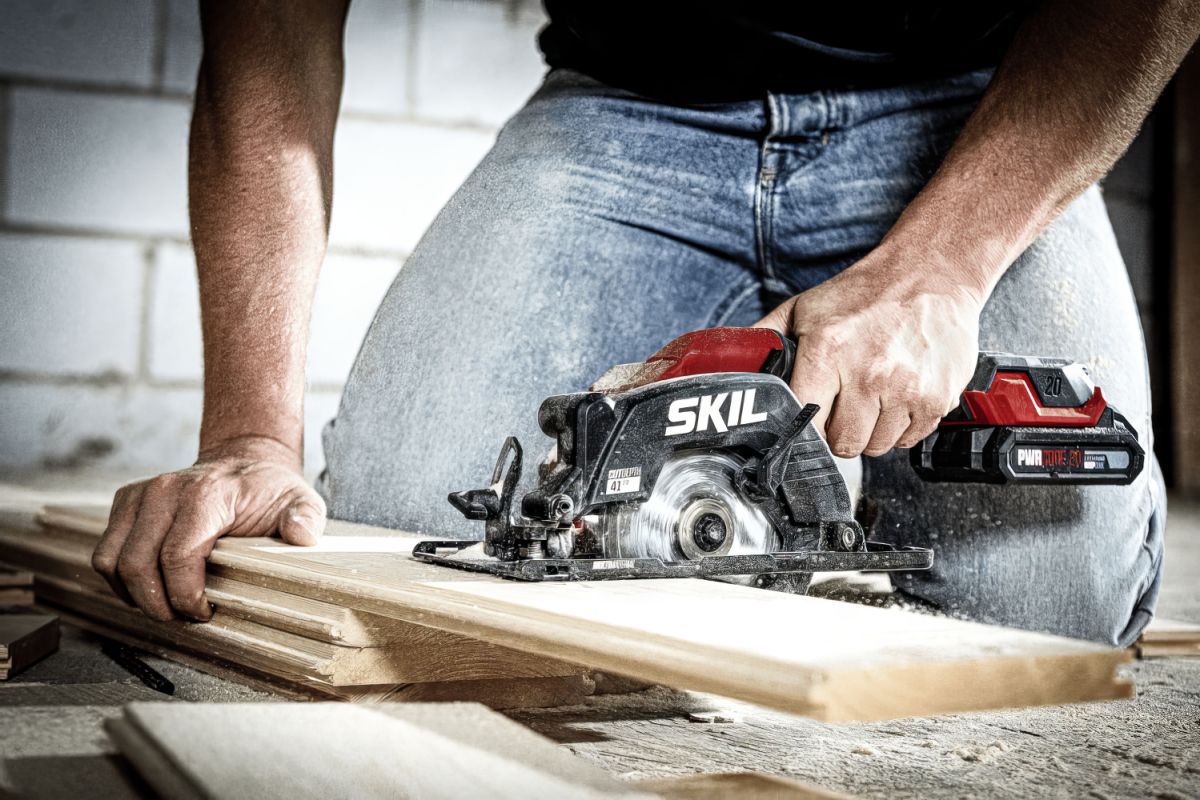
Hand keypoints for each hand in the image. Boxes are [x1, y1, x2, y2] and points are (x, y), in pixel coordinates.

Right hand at [92, 436, 325, 621]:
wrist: (243, 462)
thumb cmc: (267, 490)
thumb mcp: (300, 501)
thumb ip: (304, 518)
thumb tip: (301, 535)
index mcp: (206, 493)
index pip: (178, 554)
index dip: (185, 595)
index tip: (204, 612)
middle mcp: (165, 490)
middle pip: (138, 564)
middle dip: (158, 604)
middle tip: (183, 618)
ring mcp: (140, 495)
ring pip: (112, 561)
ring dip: (135, 595)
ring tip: (166, 607)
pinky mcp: (125, 502)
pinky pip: (105, 553)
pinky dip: (121, 580)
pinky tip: (150, 589)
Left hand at [755, 247, 982, 457]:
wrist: (932, 273)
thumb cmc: (865, 294)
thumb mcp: (804, 309)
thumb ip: (766, 340)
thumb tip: (730, 366)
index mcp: (828, 350)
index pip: (805, 420)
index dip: (804, 424)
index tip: (807, 418)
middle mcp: (869, 372)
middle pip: (843, 443)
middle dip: (838, 431)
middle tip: (843, 406)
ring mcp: (907, 388)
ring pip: (876, 446)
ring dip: (871, 430)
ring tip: (872, 398)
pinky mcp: (937, 398)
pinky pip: (909, 440)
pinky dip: (901, 427)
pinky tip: (897, 397)